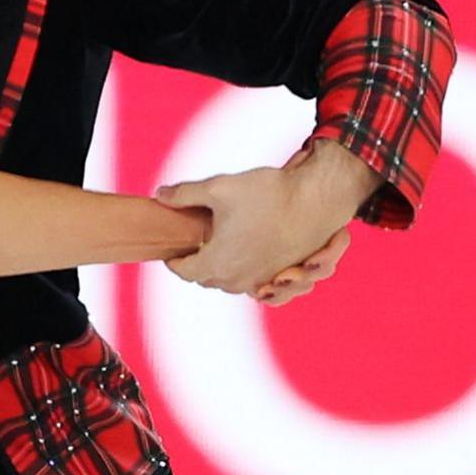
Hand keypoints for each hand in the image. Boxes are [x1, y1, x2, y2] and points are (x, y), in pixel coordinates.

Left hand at [157, 142, 375, 296]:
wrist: (316, 199)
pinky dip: (247, 277)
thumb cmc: (267, 193)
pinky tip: (245, 260)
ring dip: (222, 272)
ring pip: (232, 284)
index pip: (185, 270)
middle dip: (197, 266)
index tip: (171, 253)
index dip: (175, 261)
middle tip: (193, 249)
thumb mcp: (217, 188)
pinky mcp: (284, 276)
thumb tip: (159, 195)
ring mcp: (264, 280)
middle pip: (207, 279)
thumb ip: (183, 194)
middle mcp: (241, 278)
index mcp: (219, 261)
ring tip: (216, 253)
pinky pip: (258, 286)